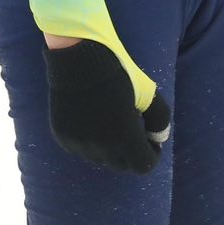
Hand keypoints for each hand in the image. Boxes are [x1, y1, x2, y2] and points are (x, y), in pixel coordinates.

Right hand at [42, 39, 170, 172]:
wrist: (77, 58)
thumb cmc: (118, 73)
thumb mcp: (148, 93)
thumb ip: (160, 120)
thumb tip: (158, 140)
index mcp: (125, 137)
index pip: (144, 166)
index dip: (150, 154)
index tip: (148, 139)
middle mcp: (101, 147)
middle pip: (122, 164)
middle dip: (129, 151)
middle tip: (128, 129)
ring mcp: (79, 144)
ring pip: (100, 159)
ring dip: (108, 148)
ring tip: (107, 122)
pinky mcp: (63, 137)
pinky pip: (80, 150)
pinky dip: (88, 141)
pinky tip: (89, 120)